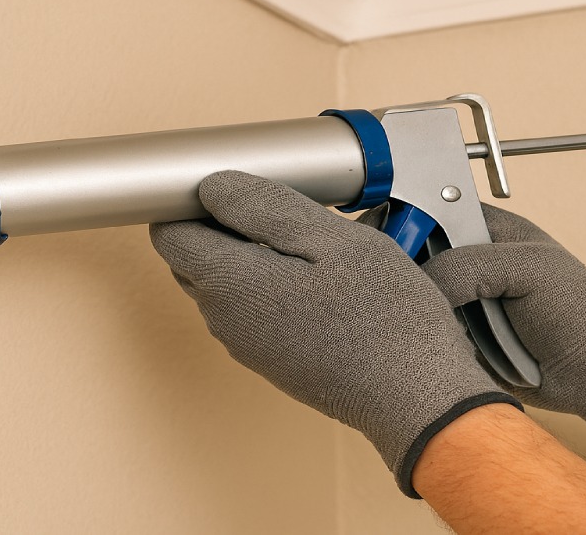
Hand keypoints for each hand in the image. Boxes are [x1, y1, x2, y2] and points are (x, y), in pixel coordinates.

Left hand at [150, 171, 519, 497]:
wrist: (416, 398)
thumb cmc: (383, 319)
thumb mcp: (329, 239)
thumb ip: (262, 208)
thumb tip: (211, 187)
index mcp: (228, 283)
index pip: (169, 233)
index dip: (190, 201)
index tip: (232, 186)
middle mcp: (223, 319)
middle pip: (192, 257)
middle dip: (221, 225)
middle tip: (280, 208)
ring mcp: (245, 343)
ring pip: (223, 282)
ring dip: (251, 254)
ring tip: (309, 242)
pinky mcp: (269, 358)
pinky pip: (250, 308)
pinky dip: (270, 284)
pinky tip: (318, 277)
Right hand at [422, 204, 585, 445]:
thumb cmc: (582, 312)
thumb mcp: (524, 268)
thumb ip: (465, 265)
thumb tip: (418, 282)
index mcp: (488, 230)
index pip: (430, 210)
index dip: (405, 219)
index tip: (386, 235)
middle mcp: (471, 264)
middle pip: (413, 255)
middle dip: (408, 271)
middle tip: (411, 286)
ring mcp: (464, 302)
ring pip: (416, 297)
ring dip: (422, 310)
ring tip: (446, 321)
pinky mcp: (461, 338)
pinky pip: (428, 334)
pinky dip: (432, 339)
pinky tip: (445, 342)